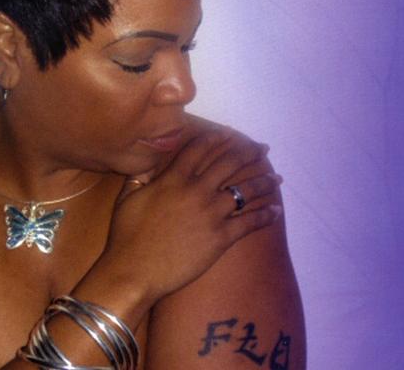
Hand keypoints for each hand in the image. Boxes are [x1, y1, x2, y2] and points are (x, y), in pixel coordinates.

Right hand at [100, 126, 282, 303]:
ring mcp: (211, 213)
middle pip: (229, 163)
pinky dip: (265, 215)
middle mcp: (196, 189)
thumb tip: (146, 164)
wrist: (135, 270)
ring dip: (263, 181)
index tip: (231, 133)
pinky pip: (249, 222)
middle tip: (262, 149)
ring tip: (276, 177)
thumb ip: (140, 177)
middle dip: (248, 152)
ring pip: (244, 190)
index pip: (200, 148)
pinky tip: (275, 209)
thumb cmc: (127, 235)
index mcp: (173, 178)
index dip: (218, 138)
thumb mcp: (127, 197)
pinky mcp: (220, 237)